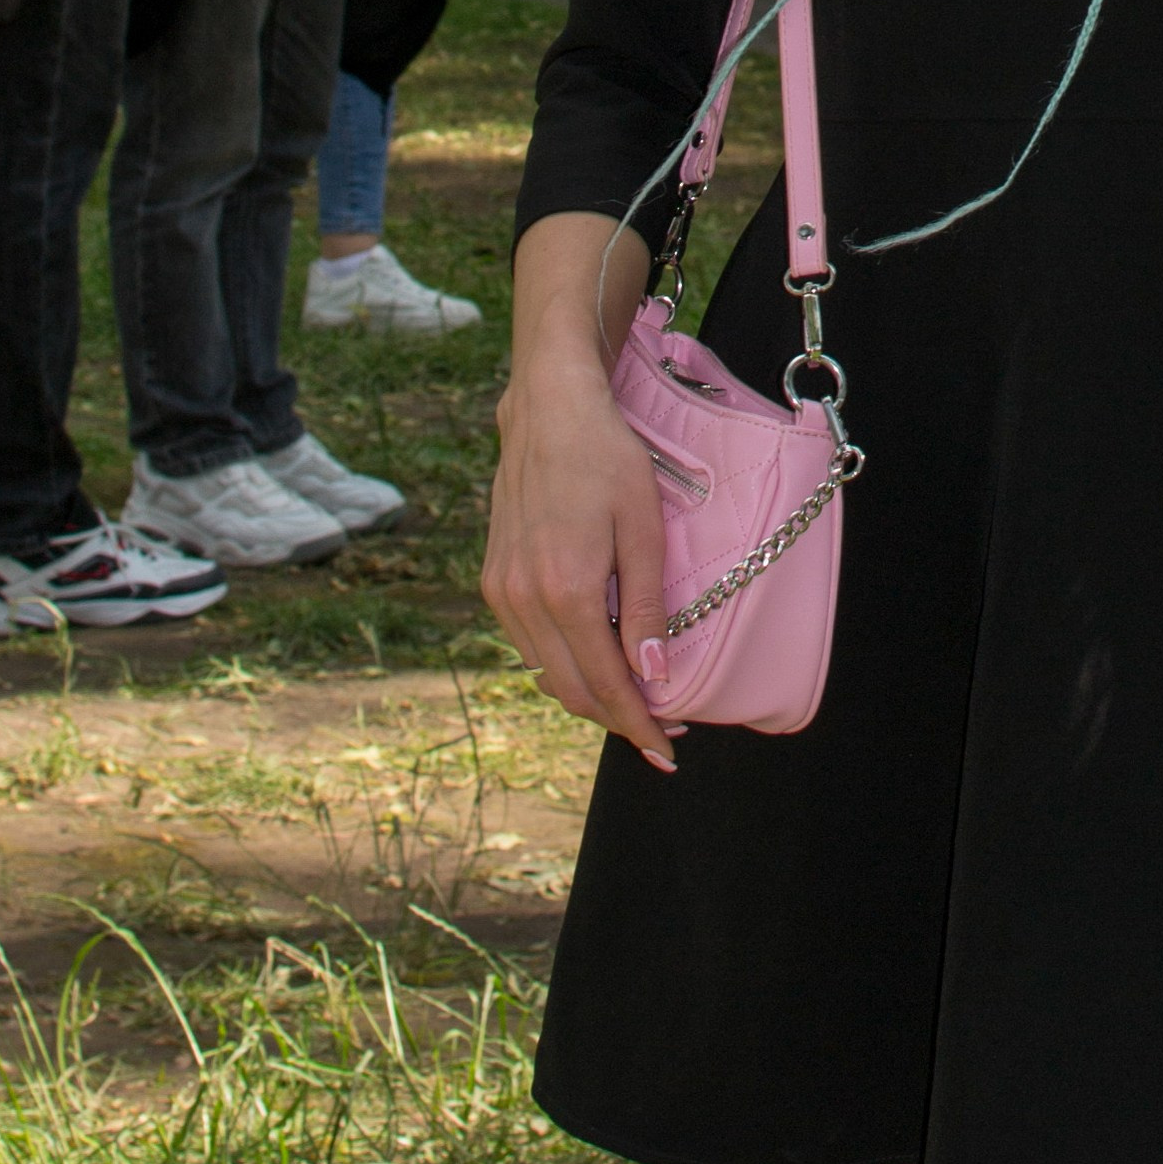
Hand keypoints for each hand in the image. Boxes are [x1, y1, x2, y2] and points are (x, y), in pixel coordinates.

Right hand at [484, 324, 678, 772]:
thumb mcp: (643, 530)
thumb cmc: (606, 460)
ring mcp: (502, 592)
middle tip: (661, 732)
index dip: (638, 723)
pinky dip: (564, 665)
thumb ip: (647, 609)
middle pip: (571, 690)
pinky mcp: (494, 581)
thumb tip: (653, 677)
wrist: (548, 412)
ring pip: (547, 672)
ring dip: (590, 695)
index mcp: (565, 591)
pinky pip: (530, 644)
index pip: (605, 684)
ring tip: (636, 700)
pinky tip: (596, 659)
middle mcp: (523, 600)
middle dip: (617, 719)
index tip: (668, 750)